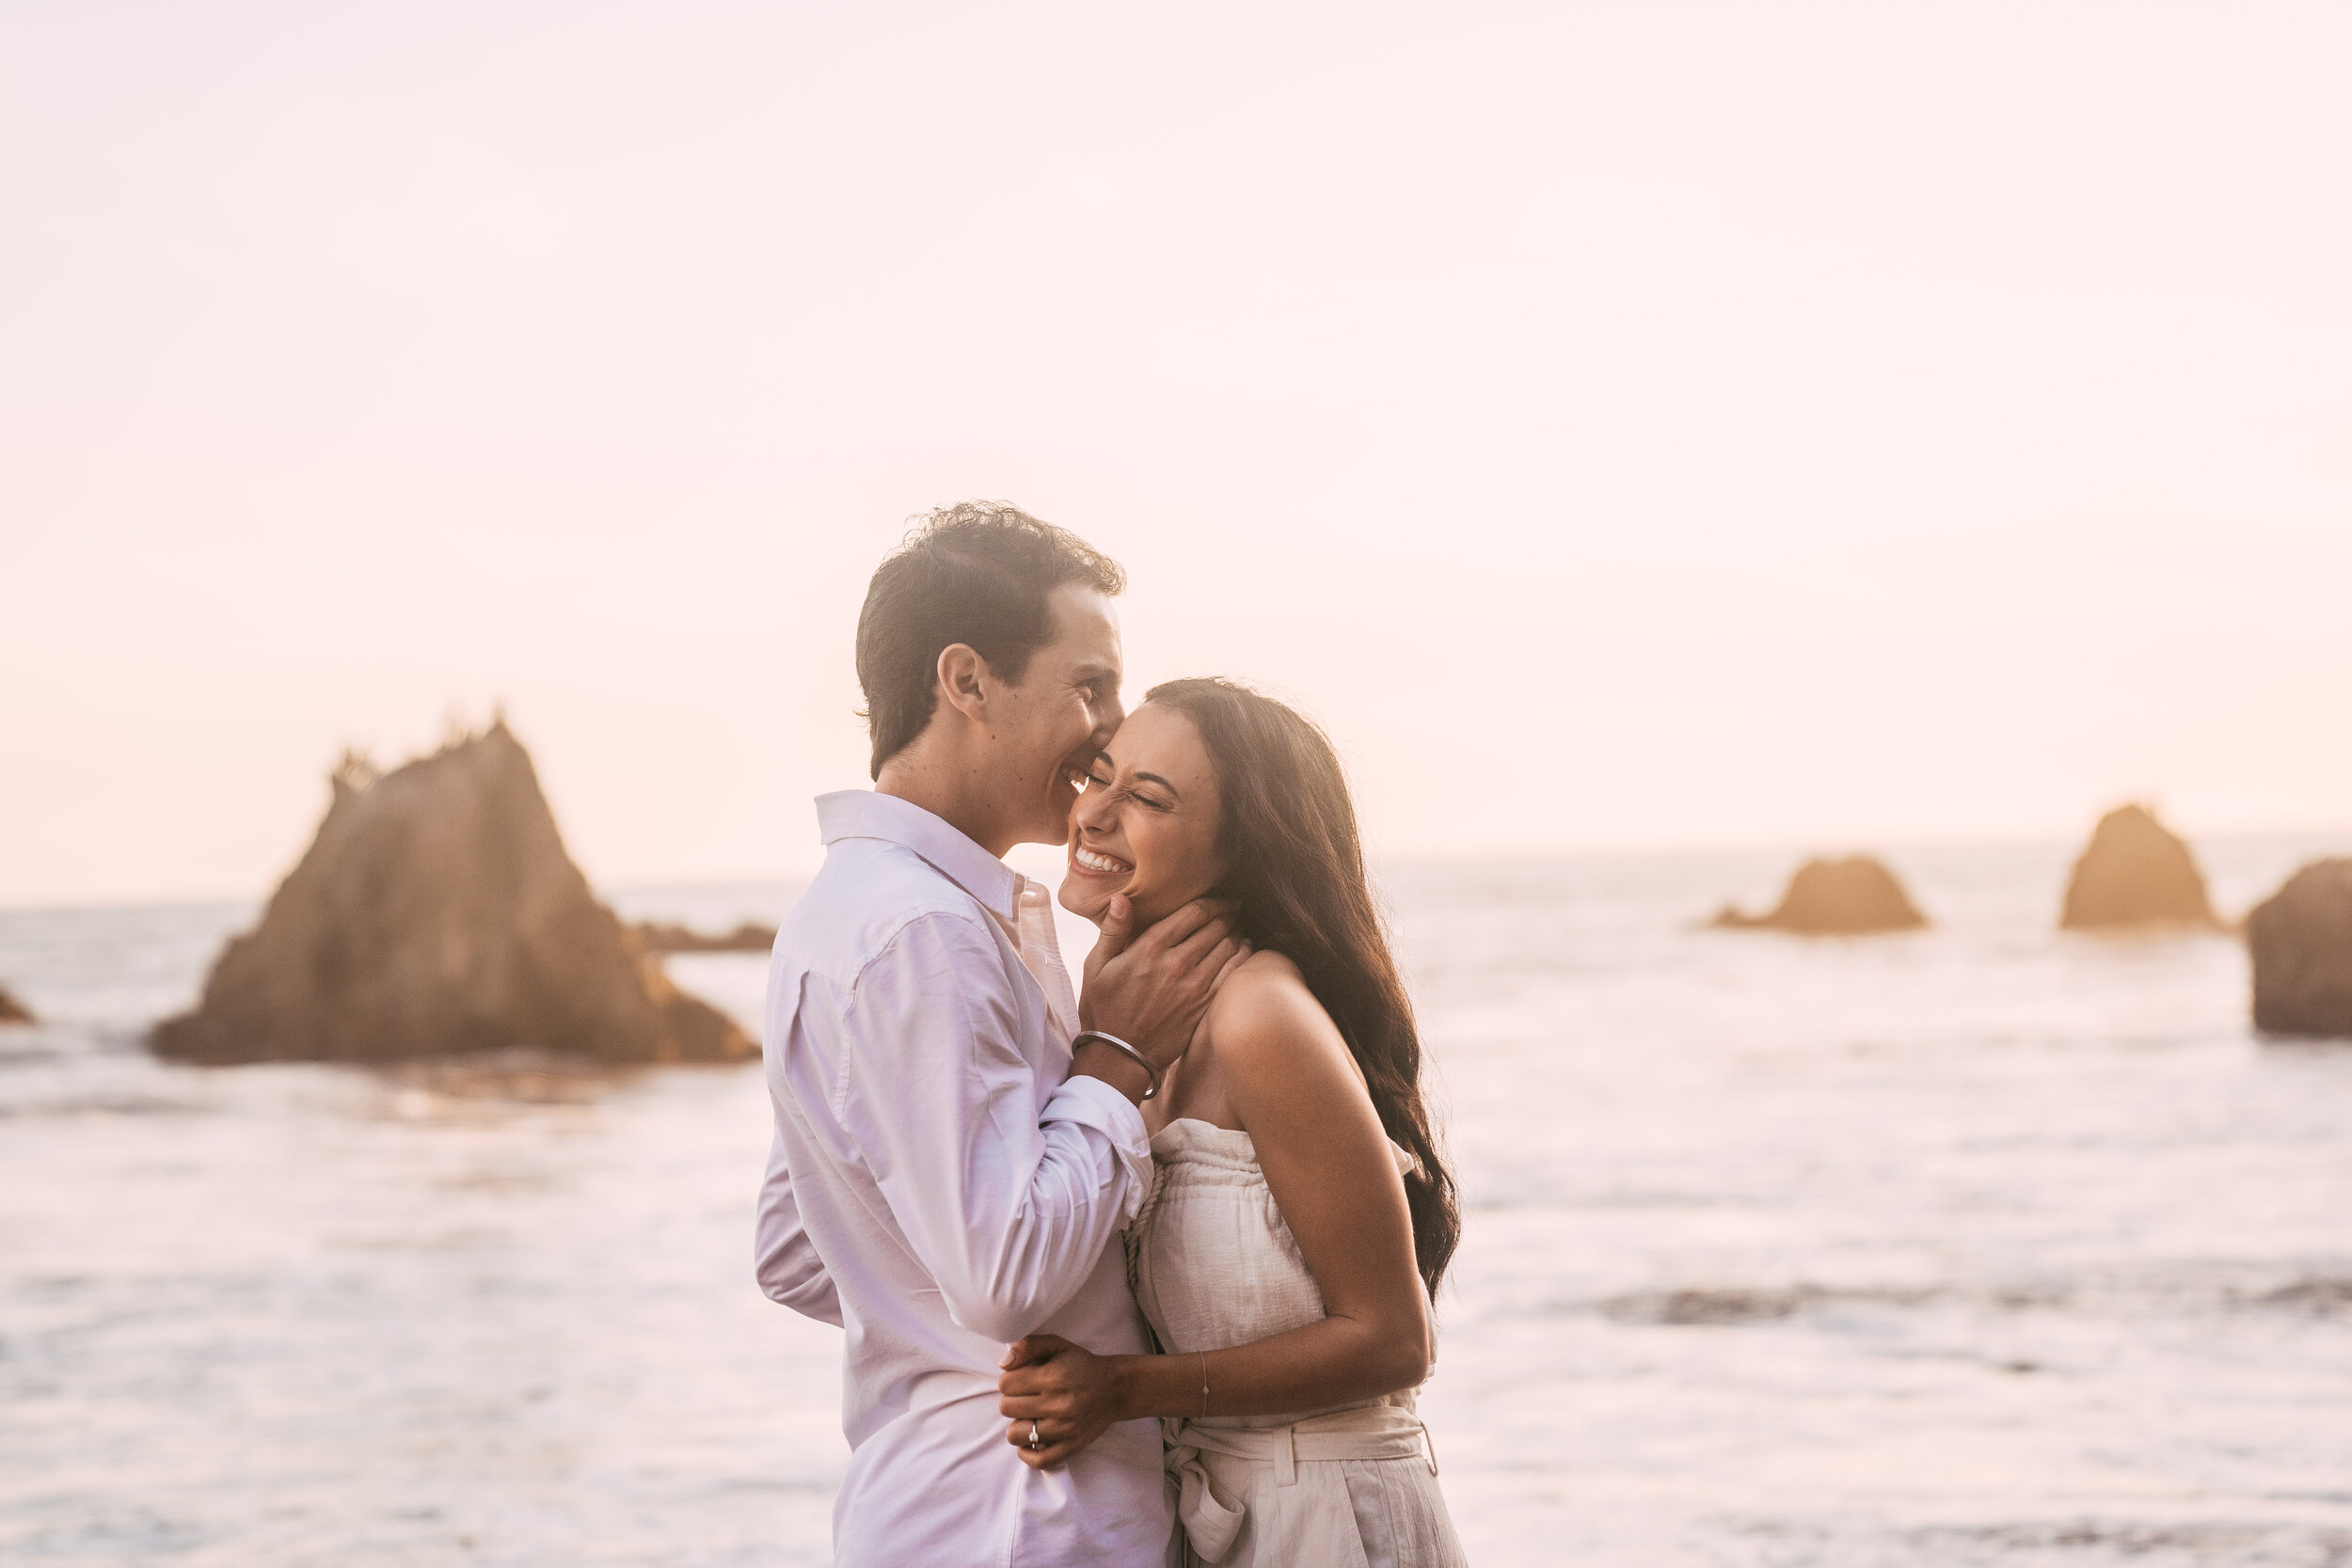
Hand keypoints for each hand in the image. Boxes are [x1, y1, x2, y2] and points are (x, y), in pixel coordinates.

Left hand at [999, 1334, 1120, 1469]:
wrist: (1115, 1388)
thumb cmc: (1082, 1365)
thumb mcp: (1057, 1345)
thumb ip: (1028, 1346)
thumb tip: (1003, 1364)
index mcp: (1052, 1377)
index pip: (1006, 1384)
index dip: (1009, 1380)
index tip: (1021, 1380)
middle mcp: (1058, 1404)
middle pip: (1007, 1408)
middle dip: (1012, 1400)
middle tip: (1026, 1397)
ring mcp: (1064, 1429)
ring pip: (1015, 1435)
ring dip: (1018, 1425)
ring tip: (1030, 1416)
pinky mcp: (1071, 1446)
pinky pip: (1038, 1460)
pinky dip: (1027, 1453)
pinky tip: (1030, 1440)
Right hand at [1079, 896, 1246, 1073]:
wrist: (1119, 1055)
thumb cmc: (1103, 1008)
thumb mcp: (1096, 966)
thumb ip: (1113, 930)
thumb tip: (1122, 897)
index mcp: (1149, 948)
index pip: (1194, 913)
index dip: (1215, 901)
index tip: (1224, 898)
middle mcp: (1176, 964)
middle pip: (1215, 927)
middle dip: (1228, 914)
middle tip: (1234, 910)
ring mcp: (1193, 986)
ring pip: (1228, 947)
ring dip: (1237, 932)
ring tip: (1238, 927)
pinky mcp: (1203, 1005)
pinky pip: (1232, 973)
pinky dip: (1243, 956)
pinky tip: (1245, 949)